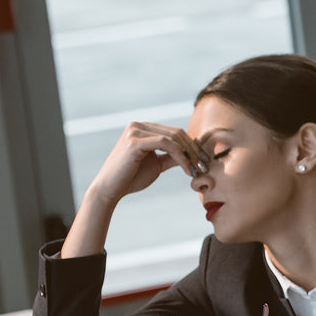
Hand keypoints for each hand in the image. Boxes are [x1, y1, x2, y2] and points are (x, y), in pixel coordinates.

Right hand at [84, 121, 211, 209]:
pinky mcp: (134, 141)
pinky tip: (187, 169)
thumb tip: (190, 155)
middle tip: (205, 165)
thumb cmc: (130, 178)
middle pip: (176, 133)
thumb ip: (171, 157)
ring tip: (197, 170)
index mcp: (143, 128)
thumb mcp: (156, 165)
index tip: (204, 160)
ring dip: (189, 154)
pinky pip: (166, 144)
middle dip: (194, 149)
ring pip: (173, 137)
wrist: (110, 190)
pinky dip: (180, 156)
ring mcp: (135, 131)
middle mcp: (138, 125)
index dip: (192, 145)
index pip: (174, 132)